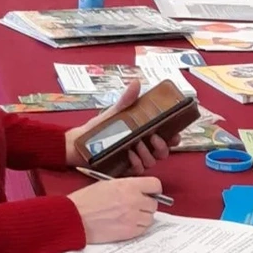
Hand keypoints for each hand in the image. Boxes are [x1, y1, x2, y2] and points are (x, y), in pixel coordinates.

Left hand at [64, 81, 178, 172]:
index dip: (173, 137)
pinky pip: (138, 170)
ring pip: (152, 161)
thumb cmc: (97, 128)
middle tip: (154, 137)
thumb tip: (136, 83)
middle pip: (163, 151)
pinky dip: (136, 163)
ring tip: (136, 145)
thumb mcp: (114, 112)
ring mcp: (135, 158)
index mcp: (143, 132)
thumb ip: (126, 100)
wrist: (78, 144)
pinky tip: (129, 154)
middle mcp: (142, 146)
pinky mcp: (126, 168)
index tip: (174, 134)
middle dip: (162, 146)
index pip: (165, 136)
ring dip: (147, 154)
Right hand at [70, 177, 160, 243]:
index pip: (155, 185)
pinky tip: (125, 224)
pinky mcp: (129, 232)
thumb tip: (140, 191)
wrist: (74, 217)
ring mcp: (132, 217)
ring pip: (150, 218)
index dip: (153, 190)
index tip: (150, 193)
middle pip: (154, 204)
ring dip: (142, 217)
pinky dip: (137, 228)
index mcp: (129, 186)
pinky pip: (142, 229)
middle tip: (136, 206)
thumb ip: (127, 186)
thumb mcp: (108, 184)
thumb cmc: (86, 200)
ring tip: (128, 216)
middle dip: (146, 205)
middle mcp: (134, 201)